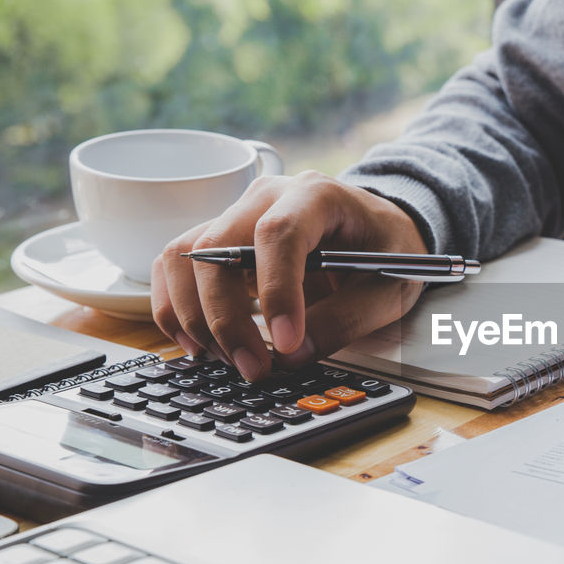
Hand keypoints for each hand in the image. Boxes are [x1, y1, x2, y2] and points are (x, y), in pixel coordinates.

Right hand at [151, 171, 427, 381]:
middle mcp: (266, 197)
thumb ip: (347, 319)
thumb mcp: (389, 287)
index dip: (277, 291)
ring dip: (196, 317)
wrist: (376, 230)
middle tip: (255, 368)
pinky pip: (174, 267)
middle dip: (227, 318)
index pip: (280, 233)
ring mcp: (235, 215)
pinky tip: (200, 344)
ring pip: (184, 256)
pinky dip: (175, 308)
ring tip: (231, 359)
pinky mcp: (217, 241)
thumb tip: (293, 354)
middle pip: (217, 247)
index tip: (286, 343)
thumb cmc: (385, 251)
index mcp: (317, 195)